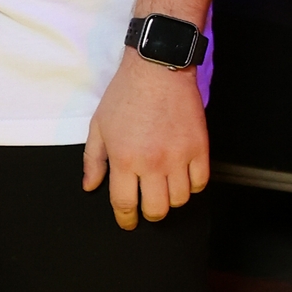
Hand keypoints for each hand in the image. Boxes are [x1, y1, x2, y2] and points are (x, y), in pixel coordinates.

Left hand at [82, 51, 208, 229]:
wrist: (157, 69)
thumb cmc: (125, 95)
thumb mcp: (99, 126)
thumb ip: (93, 160)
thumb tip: (90, 186)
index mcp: (125, 159)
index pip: (125, 204)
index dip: (126, 219)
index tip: (128, 222)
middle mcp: (153, 163)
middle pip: (157, 209)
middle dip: (149, 213)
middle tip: (147, 205)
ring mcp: (179, 156)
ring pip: (181, 199)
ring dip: (171, 199)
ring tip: (164, 188)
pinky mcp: (200, 147)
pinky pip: (201, 182)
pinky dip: (192, 186)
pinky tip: (183, 177)